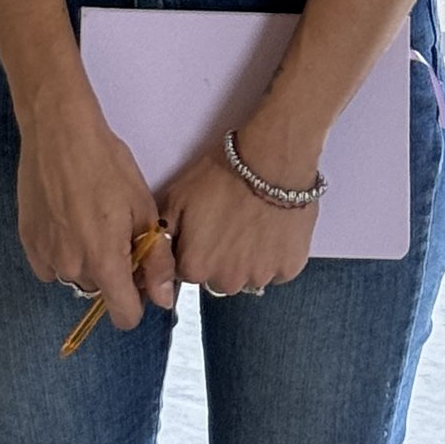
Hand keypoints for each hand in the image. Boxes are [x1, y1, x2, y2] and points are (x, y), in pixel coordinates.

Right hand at [16, 97, 177, 328]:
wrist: (59, 130)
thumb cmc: (106, 163)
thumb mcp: (142, 206)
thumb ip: (156, 259)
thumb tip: (162, 299)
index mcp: (105, 262)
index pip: (124, 316)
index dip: (137, 302)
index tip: (139, 275)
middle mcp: (72, 269)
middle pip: (100, 291)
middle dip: (112, 270)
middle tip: (116, 229)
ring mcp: (46, 257)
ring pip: (76, 276)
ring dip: (86, 260)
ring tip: (88, 218)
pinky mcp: (28, 242)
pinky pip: (50, 265)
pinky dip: (61, 251)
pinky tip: (66, 219)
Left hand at [162, 120, 320, 298]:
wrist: (272, 161)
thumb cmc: (222, 174)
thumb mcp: (178, 195)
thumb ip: (162, 231)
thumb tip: (155, 252)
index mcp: (196, 267)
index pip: (186, 270)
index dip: (193, 248)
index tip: (203, 227)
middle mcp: (227, 283)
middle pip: (217, 278)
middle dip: (219, 258)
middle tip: (229, 223)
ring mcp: (260, 278)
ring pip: (247, 276)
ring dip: (247, 259)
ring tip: (253, 223)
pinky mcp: (289, 270)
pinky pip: (276, 271)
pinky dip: (274, 256)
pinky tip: (273, 229)